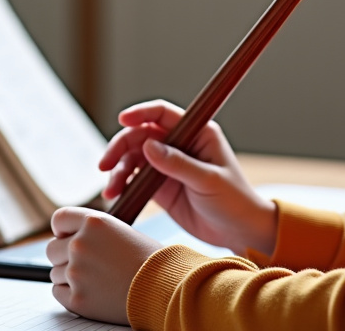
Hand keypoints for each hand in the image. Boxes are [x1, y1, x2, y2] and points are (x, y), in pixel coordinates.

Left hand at [47, 207, 161, 325]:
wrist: (165, 289)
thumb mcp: (122, 232)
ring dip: (70, 277)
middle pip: (52, 249)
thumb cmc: (151, 262)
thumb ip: (94, 232)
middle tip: (85, 264)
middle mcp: (80, 244)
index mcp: (94, 222)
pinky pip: (58, 293)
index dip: (62, 230)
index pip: (59, 219)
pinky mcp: (77, 299)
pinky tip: (92, 292)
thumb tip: (71, 237)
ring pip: (56, 273)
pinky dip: (71, 294)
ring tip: (97, 280)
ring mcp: (76, 273)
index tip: (66, 236)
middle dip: (64, 256)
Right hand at [99, 100, 276, 254]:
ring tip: (111, 190)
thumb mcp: (208, 181)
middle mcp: (179, 145)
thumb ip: (178, 164)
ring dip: (118, 170)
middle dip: (120, 147)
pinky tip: (116, 195)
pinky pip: (134, 179)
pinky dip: (122, 185)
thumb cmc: (234, 200)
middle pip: (140, 135)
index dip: (141, 113)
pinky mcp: (160, 186)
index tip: (123, 120)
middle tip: (105, 166)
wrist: (239, 232)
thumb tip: (148, 146)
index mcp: (197, 133)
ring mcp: (167, 165)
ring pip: (133, 158)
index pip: (163, 114)